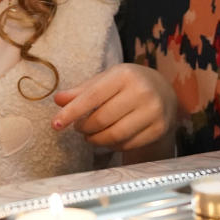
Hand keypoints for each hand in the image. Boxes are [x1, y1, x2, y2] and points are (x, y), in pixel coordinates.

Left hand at [51, 64, 176, 150]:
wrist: (164, 92)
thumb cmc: (127, 84)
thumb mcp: (105, 80)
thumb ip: (81, 91)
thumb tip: (58, 100)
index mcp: (125, 74)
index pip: (92, 97)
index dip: (71, 112)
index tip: (56, 124)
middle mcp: (142, 91)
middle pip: (102, 119)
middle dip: (84, 127)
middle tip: (78, 128)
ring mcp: (153, 111)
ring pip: (114, 135)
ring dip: (95, 139)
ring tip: (90, 135)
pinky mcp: (159, 129)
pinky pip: (127, 144)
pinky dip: (112, 145)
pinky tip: (108, 139)